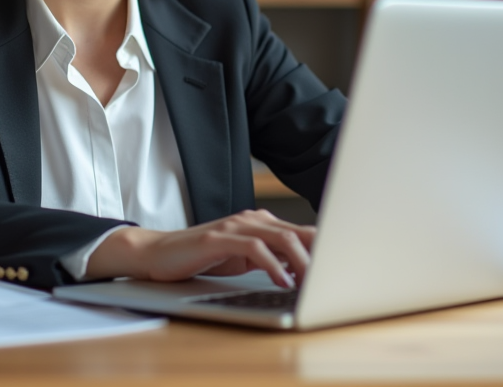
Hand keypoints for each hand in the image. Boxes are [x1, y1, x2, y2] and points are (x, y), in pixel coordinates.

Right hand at [84, 209, 314, 288]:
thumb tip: (304, 273)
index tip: (345, 268)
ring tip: (313, 283)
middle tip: (336, 278)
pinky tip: (282, 281)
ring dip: (302, 262)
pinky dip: (273, 265)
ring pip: (282, 238)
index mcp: (261, 223)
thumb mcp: (243, 260)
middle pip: (299, 232)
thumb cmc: (202, 258)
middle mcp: (252, 220)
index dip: (327, 249)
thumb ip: (271, 260)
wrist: (158, 253)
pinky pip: (255, 248)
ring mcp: (236, 226)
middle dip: (322, 256)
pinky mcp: (219, 238)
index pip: (303, 231)